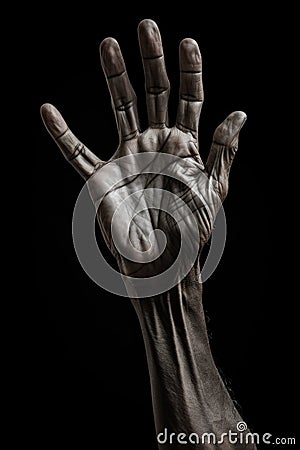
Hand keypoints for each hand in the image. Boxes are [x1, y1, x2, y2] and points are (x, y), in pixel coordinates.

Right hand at [41, 19, 245, 281]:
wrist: (163, 265)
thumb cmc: (190, 231)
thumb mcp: (214, 189)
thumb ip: (223, 151)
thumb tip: (239, 113)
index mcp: (183, 146)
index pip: (188, 99)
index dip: (189, 71)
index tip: (188, 43)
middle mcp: (154, 144)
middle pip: (153, 93)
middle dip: (151, 60)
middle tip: (147, 26)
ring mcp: (127, 158)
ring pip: (120, 109)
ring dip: (115, 77)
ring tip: (109, 43)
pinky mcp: (102, 179)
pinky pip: (78, 154)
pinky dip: (62, 136)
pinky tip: (48, 112)